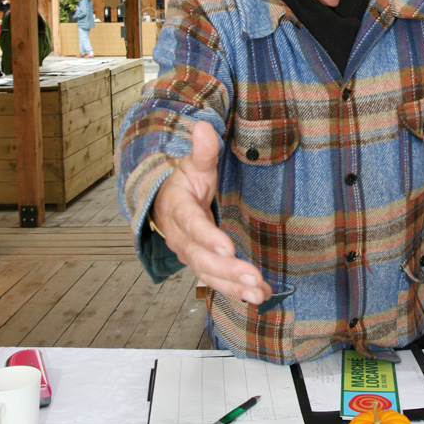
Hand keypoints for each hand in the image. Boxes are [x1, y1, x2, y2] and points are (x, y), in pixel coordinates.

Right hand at [152, 120, 272, 305]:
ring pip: (208, 274)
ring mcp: (189, 253)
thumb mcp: (194, 163)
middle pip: (201, 258)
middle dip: (228, 270)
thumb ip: (203, 150)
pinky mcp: (200, 263)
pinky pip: (215, 280)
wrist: (164, 200)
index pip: (192, 226)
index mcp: (177, 209)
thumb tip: (204, 127)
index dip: (209, 239)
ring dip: (234, 286)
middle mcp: (180, 236)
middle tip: (254, 278)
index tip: (229, 249)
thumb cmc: (183, 180)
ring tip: (259, 293)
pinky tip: (258, 296)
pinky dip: (235, 290)